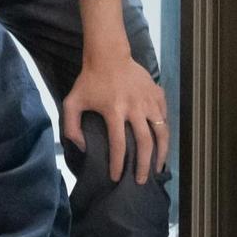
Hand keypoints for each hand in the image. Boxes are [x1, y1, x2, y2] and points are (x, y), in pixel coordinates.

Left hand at [63, 54, 168, 183]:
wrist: (109, 55)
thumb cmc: (88, 81)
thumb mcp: (72, 102)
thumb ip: (72, 127)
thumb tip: (83, 148)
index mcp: (113, 110)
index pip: (118, 144)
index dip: (117, 163)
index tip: (116, 177)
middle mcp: (135, 108)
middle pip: (144, 143)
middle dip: (142, 166)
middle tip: (140, 181)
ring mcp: (150, 101)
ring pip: (161, 133)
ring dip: (161, 154)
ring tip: (157, 168)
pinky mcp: (159, 95)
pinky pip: (165, 119)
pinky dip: (165, 135)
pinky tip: (161, 146)